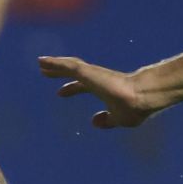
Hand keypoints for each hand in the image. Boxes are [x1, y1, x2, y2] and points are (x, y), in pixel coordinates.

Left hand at [38, 56, 157, 128]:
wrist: (141, 97)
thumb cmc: (135, 108)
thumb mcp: (119, 119)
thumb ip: (107, 121)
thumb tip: (94, 122)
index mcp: (103, 89)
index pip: (83, 87)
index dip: (72, 89)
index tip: (60, 93)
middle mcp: (97, 79)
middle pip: (74, 73)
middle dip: (60, 73)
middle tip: (45, 72)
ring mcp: (92, 74)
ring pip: (69, 66)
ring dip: (54, 65)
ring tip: (40, 63)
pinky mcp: (88, 71)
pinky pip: (67, 65)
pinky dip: (54, 63)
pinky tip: (42, 61)